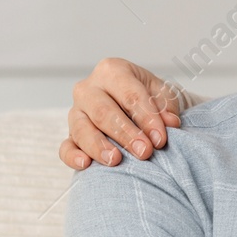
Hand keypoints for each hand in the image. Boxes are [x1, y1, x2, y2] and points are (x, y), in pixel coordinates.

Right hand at [59, 58, 183, 169]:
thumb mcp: (162, 95)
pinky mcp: (70, 134)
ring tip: (115, 160)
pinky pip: (65, 146)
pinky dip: (72, 156)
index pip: (130, 95)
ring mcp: (76, 112)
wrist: (134, 106)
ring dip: (99, 146)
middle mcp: (89, 89)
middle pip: (104, 112)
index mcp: (113, 71)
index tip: (160, 139)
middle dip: (125, 133)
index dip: (146, 118)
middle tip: (144, 152)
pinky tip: (85, 164)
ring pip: (81, 128)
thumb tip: (171, 123)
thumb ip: (166, 106)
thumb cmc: (148, 98)